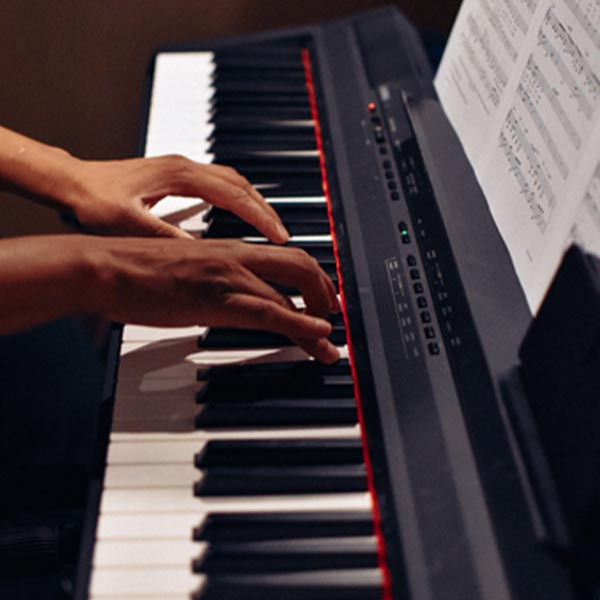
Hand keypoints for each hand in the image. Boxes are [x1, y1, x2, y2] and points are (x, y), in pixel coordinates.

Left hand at [67, 155, 288, 241]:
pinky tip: (239, 213)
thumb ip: (168, 237)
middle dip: (265, 209)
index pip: (234, 195)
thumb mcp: (131, 224)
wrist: (71, 183)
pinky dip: (237, 198)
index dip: (260, 217)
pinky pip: (219, 183)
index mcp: (180, 175)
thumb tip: (203, 252)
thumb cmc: (94, 200)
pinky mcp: (175, 176)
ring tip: (269, 225)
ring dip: (254, 201)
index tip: (280, 236)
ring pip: (232, 181)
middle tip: (284, 233)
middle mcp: (185, 167)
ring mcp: (181, 169)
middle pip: (241, 184)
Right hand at [90, 237, 340, 362]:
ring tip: (328, 345)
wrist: (104, 267)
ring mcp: (228, 277)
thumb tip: (230, 300)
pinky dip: (299, 325)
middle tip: (335, 318)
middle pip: (301, 266)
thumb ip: (215, 282)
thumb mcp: (187, 272)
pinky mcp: (216, 300)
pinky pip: (269, 312)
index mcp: (229, 249)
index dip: (314, 279)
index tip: (323, 300)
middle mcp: (236, 257)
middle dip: (326, 293)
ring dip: (318, 321)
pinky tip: (317, 335)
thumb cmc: (137, 271)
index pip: (286, 258)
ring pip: (291, 293)